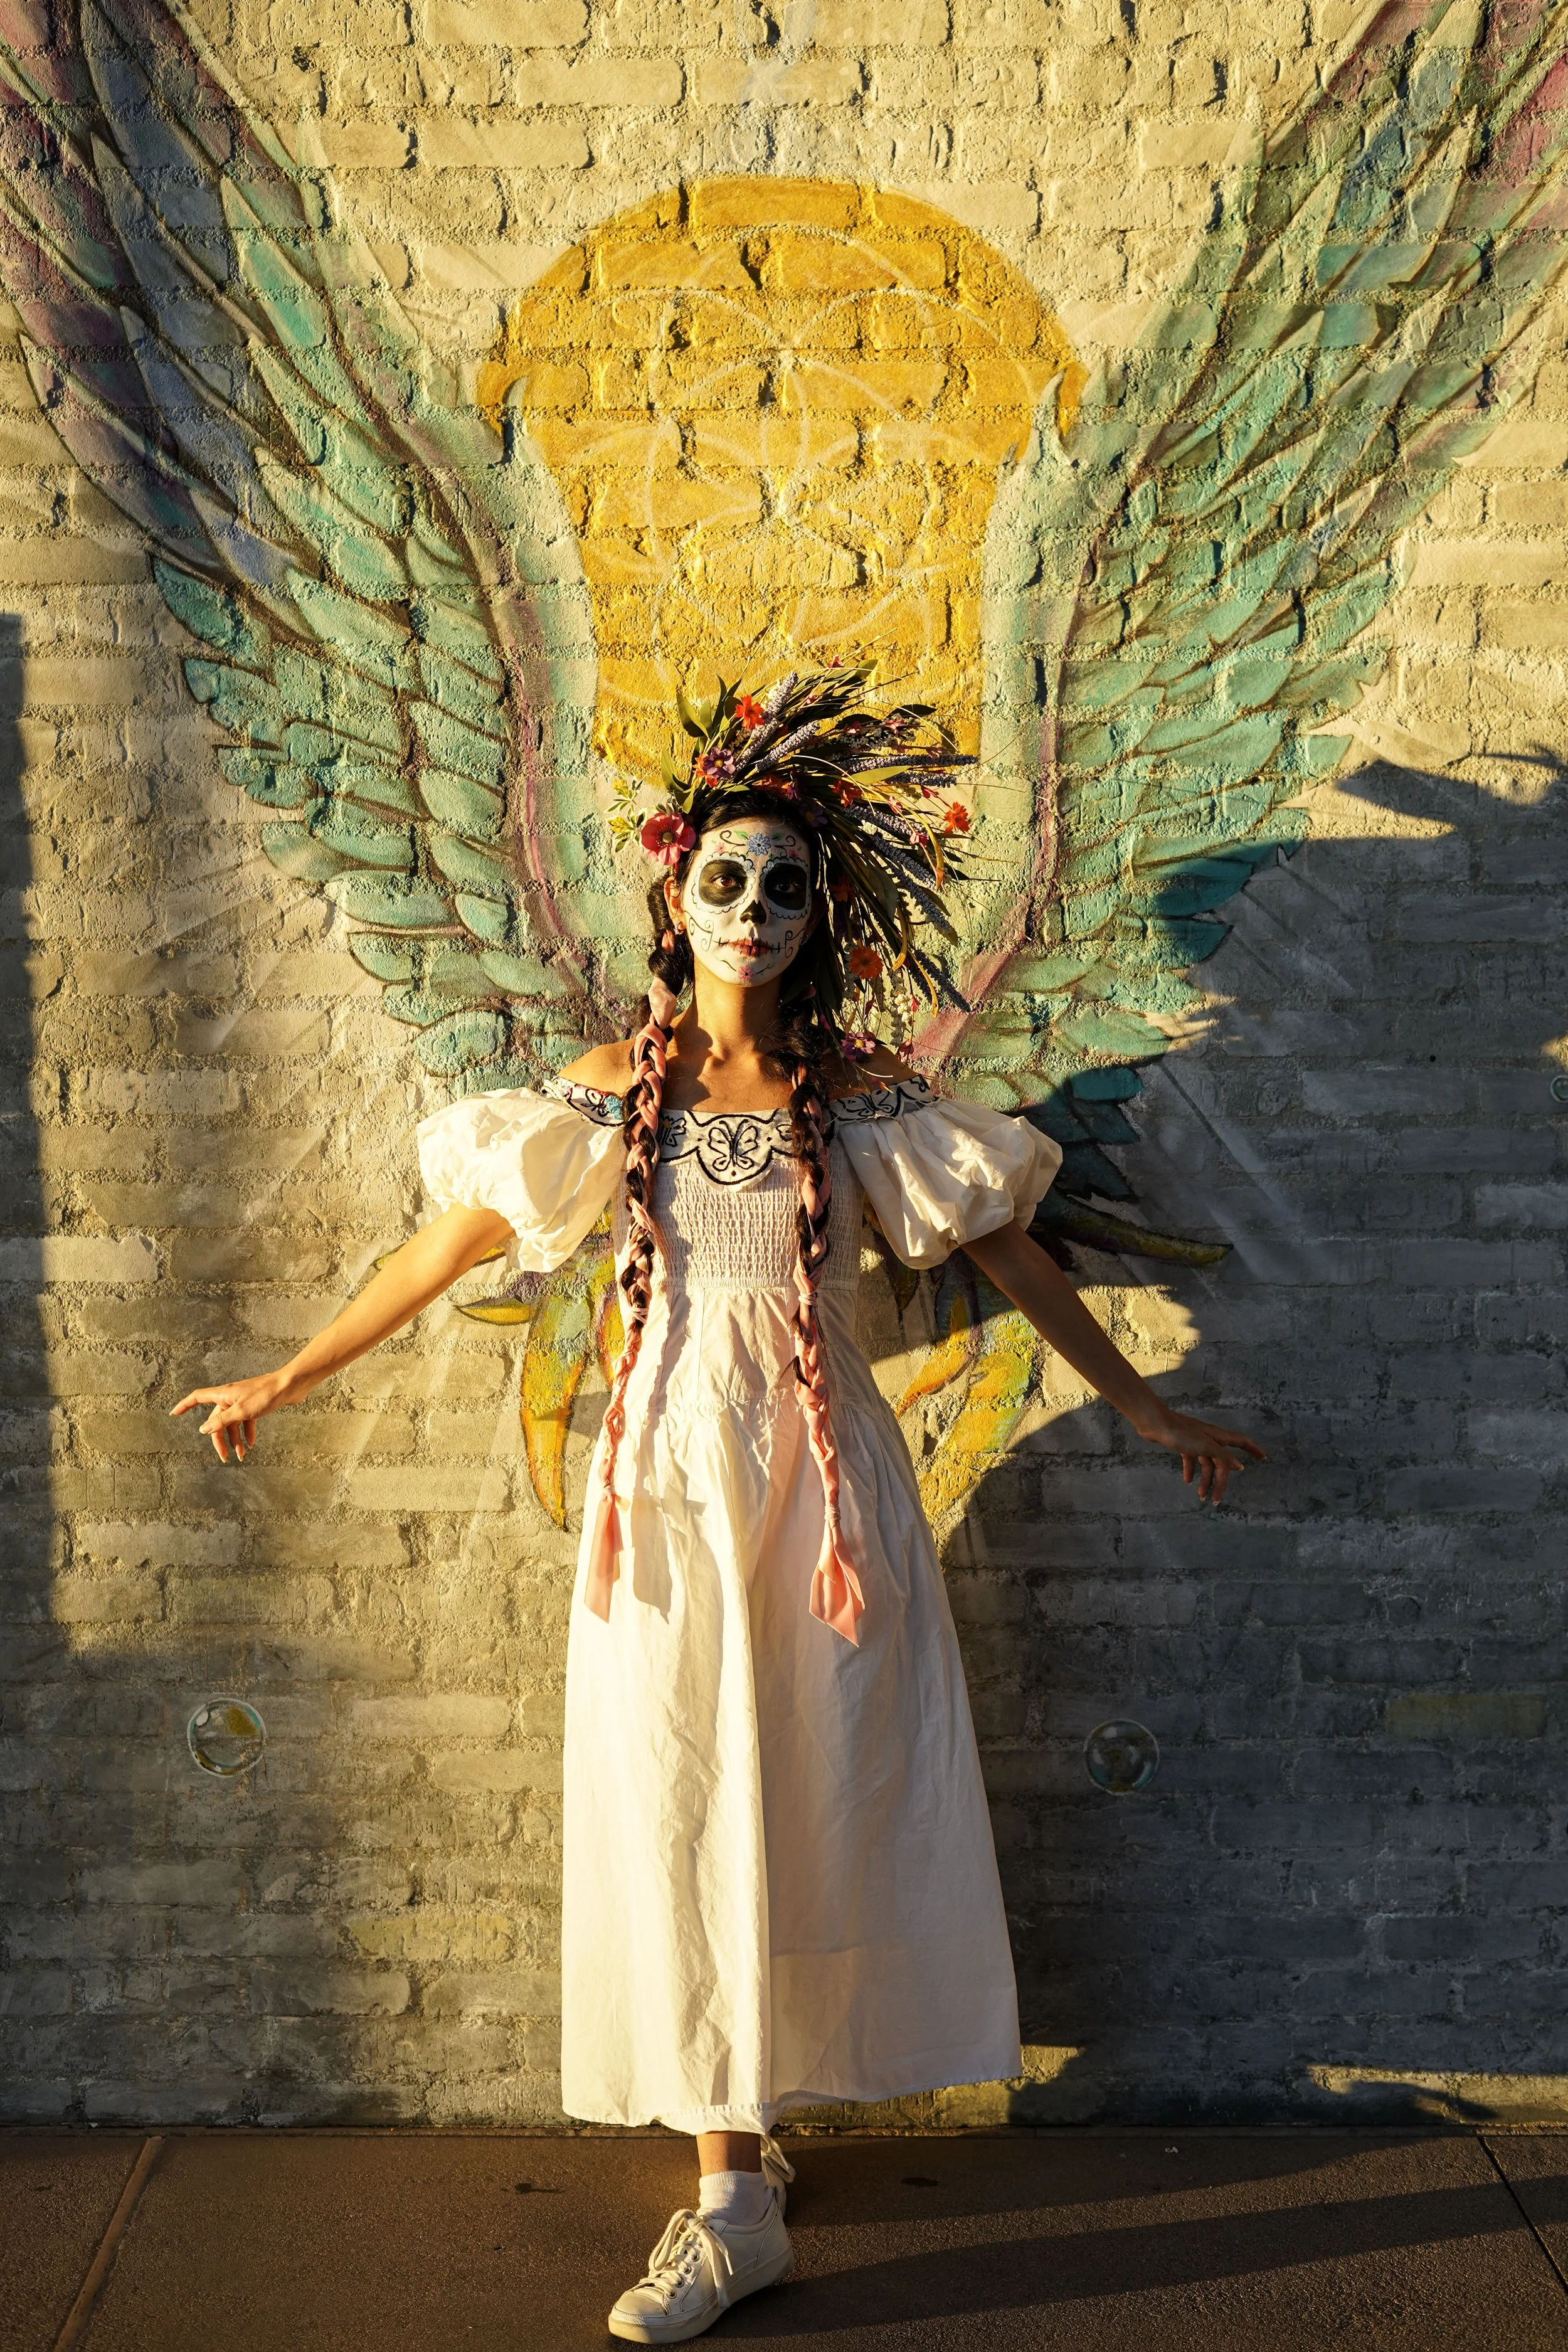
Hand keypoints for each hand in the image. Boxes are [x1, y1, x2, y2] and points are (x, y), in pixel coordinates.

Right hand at [170, 1370, 294, 1462]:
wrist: (289, 1386)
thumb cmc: (265, 1394)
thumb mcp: (241, 1411)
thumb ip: (222, 1421)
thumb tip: (203, 1429)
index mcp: (223, 1394)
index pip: (197, 1398)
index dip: (184, 1405)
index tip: (173, 1413)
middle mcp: (230, 1397)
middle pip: (217, 1420)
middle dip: (220, 1439)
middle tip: (224, 1457)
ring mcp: (242, 1401)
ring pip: (233, 1423)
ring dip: (236, 1439)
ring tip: (242, 1455)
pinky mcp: (255, 1406)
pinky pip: (246, 1421)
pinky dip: (247, 1432)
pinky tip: (251, 1444)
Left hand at [1135, 1407, 1266, 1503]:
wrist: (1155, 1424)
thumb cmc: (1181, 1433)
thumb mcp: (1205, 1446)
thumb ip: (1223, 1456)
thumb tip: (1239, 1466)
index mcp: (1218, 1437)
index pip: (1241, 1442)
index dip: (1253, 1449)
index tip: (1264, 1458)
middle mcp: (1210, 1439)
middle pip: (1221, 1462)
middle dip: (1221, 1481)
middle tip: (1216, 1500)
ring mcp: (1196, 1442)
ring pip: (1206, 1464)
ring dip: (1205, 1480)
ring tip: (1201, 1496)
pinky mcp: (1183, 1445)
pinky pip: (1191, 1460)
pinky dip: (1191, 1471)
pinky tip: (1187, 1481)